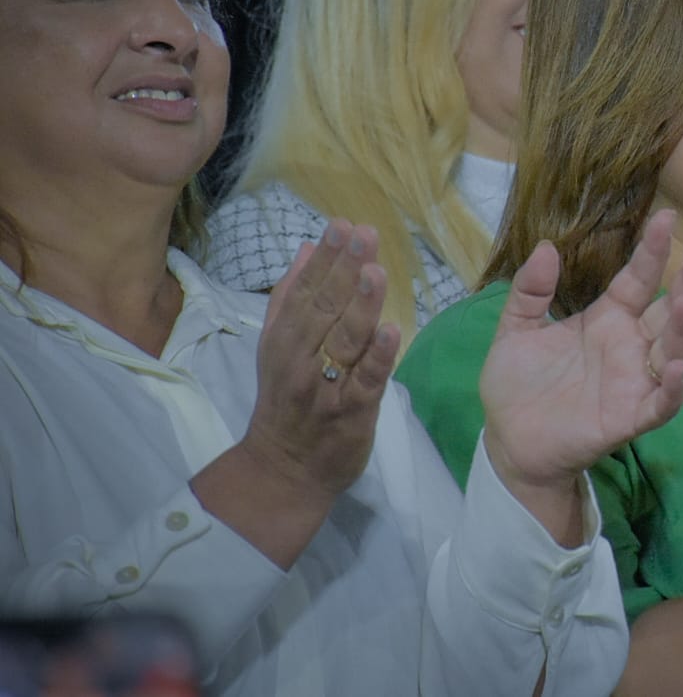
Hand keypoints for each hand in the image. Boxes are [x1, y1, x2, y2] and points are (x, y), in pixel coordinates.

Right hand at [243, 221, 399, 499]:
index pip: (305, 291)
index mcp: (284, 340)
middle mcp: (302, 359)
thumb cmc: (286, 403)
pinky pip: (366, 380)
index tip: (341, 224)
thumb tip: (307, 249)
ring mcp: (327, 386)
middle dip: (345, 269)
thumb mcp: (276, 348)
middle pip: (325, 309)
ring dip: (362, 304)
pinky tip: (393, 330)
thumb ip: (289, 299)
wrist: (283, 472)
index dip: (325, 258)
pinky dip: (379, 356)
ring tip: (376, 270)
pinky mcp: (352, 412)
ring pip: (345, 340)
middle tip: (363, 232)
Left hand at [479, 210, 682, 507]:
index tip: (667, 218)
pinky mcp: (632, 416)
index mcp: (606, 319)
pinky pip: (662, 402)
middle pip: (669, 309)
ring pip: (672, 350)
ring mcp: (635, 381)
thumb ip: (530, 292)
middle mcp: (629, 345)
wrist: (508, 440)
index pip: (638, 279)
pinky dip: (674, 387)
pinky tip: (678, 367)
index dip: (652, 251)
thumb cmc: (517, 384)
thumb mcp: (515, 331)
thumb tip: (547, 246)